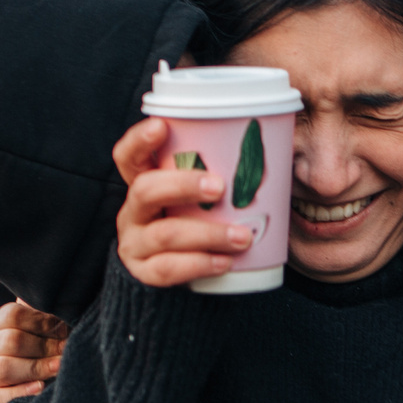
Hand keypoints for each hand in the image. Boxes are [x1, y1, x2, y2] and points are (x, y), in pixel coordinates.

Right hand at [0, 301, 68, 402]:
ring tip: (59, 367)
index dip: (42, 322)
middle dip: (44, 346)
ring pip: (2, 368)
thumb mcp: (53, 331)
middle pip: (10, 341)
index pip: (12, 315)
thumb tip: (58, 293)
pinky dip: (21, 392)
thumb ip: (50, 314)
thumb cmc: (53, 353)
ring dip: (36, 367)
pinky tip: (41, 388)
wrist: (48, 390)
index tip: (64, 330)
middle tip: (68, 350)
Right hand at [112, 118, 253, 286]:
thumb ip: (219, 176)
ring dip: (208, 233)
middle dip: (183, 185)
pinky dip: (200, 264)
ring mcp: (134, 242)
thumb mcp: (201, 198)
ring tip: (243, 237)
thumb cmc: (199, 223)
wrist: (183, 276)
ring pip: (164, 234)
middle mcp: (134, 210)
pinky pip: (168, 269)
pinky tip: (224, 262)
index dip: (139, 140)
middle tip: (220, 187)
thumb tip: (274, 146)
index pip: (128, 157)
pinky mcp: (144, 272)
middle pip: (145, 190)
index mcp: (144, 183)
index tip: (161, 127)